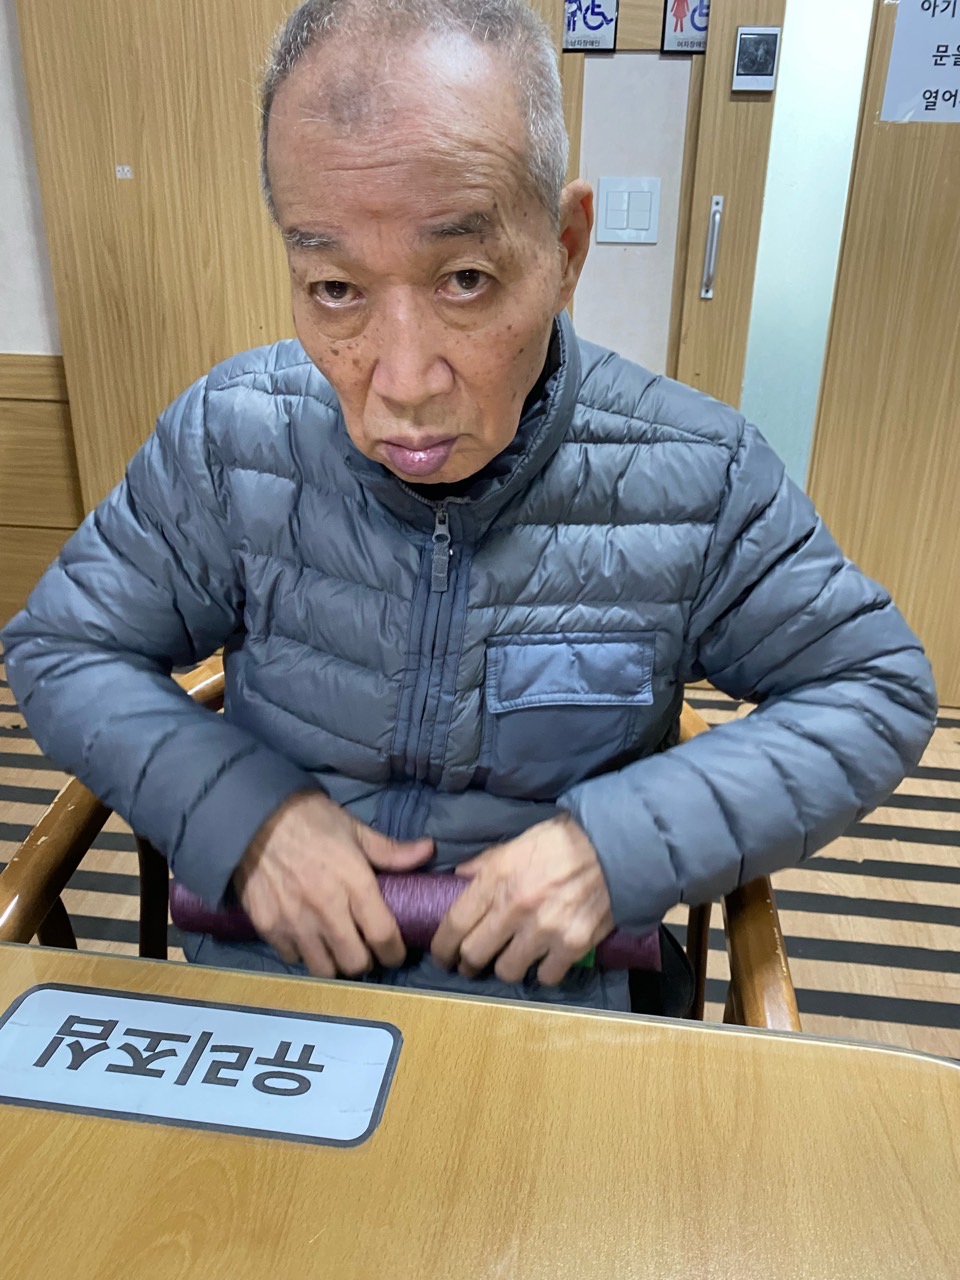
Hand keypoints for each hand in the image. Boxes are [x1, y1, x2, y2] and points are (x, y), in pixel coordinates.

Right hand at [234, 791, 432, 977]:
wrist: (253, 817)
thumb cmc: (311, 820)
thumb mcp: (354, 829)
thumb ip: (391, 851)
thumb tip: (428, 851)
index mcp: (354, 884)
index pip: (383, 936)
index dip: (394, 953)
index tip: (395, 952)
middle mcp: (326, 909)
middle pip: (355, 963)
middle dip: (365, 961)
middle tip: (364, 949)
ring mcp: (294, 922)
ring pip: (323, 969)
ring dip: (334, 963)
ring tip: (336, 948)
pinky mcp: (268, 926)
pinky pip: (292, 957)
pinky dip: (303, 954)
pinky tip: (307, 938)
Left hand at [430, 814, 613, 985]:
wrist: (613, 846)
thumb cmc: (561, 841)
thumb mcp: (515, 844)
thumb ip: (485, 865)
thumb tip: (458, 879)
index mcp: (496, 879)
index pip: (454, 924)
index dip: (442, 947)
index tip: (443, 955)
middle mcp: (516, 908)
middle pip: (474, 954)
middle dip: (468, 963)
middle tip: (470, 963)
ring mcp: (545, 929)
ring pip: (508, 970)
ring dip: (506, 967)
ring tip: (511, 959)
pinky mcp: (573, 944)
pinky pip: (546, 976)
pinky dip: (544, 971)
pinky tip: (545, 959)